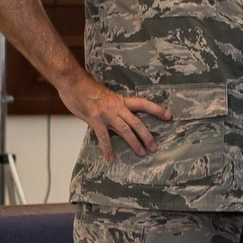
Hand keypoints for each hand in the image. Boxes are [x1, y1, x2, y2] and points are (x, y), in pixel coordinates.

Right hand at [55, 70, 170, 163]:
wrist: (73, 82)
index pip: (143, 104)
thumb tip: (117, 117)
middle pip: (137, 122)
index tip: (169, 116)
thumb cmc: (86, 88)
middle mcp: (117, 107)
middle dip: (147, 136)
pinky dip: (108, 150)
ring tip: (142, 153)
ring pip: (125, 131)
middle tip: (154, 147)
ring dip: (134, 143)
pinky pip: (104, 138)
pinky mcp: (95, 120)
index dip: (156, 110)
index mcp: (120, 100)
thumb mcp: (105, 95)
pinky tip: (111, 159)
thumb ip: (112, 106)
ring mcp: (106, 114)